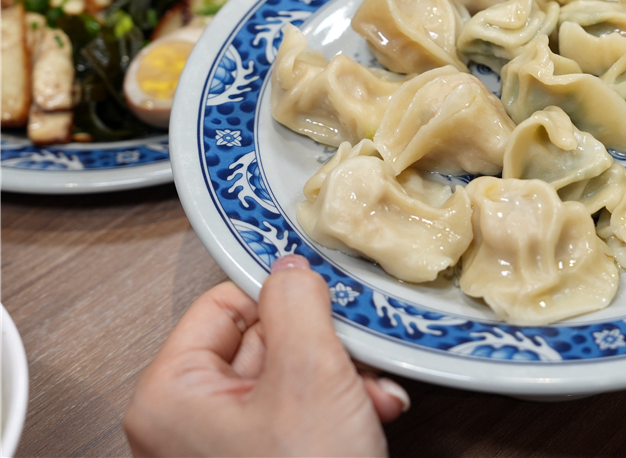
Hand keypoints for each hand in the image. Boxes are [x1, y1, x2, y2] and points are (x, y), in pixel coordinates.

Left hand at [123, 256, 408, 457]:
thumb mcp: (310, 376)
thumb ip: (298, 305)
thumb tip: (289, 266)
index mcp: (172, 396)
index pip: (223, 305)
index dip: (279, 297)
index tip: (322, 296)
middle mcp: (189, 421)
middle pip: (262, 340)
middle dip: (324, 346)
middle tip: (359, 352)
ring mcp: (225, 447)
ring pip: (289, 376)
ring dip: (343, 376)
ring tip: (373, 393)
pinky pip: (299, 412)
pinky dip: (339, 407)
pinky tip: (371, 415)